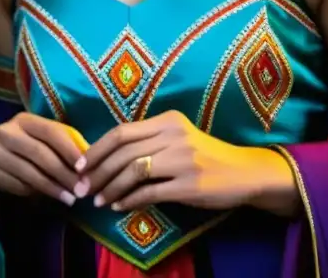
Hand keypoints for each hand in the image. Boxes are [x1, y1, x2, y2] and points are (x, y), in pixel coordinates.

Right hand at [0, 113, 85, 204]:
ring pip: (28, 171)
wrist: (1, 159)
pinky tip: (47, 198)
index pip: (50, 132)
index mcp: (24, 119)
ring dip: (52, 187)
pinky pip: (16, 185)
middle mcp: (5, 131)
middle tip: (80, 191)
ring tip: (69, 199)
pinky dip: (34, 193)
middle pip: (39, 152)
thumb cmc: (34, 148)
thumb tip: (91, 161)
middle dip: (63, 173)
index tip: (85, 169)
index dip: (69, 150)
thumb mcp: (49, 141)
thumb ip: (67, 146)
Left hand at [76, 111, 298, 215]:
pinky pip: (150, 193)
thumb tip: (107, 156)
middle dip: (97, 170)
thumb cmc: (207, 155)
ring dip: (110, 188)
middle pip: (123, 151)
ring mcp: (182, 160)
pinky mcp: (189, 185)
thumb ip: (149, 141)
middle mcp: (173, 136)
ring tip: (98, 200)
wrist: (246, 173)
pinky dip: (130, 200)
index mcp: (168, 120)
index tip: (80, 164)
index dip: (96, 149)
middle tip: (83, 186)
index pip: (121, 132)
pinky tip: (119, 206)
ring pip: (133, 171)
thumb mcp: (178, 138)